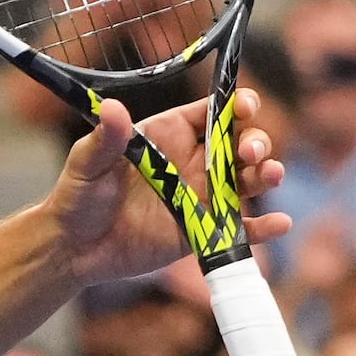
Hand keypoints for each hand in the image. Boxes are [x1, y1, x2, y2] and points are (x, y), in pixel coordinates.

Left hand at [48, 91, 283, 287]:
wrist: (74, 249)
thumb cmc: (78, 197)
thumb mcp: (87, 164)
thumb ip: (106, 138)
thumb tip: (112, 108)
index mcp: (171, 135)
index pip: (215, 112)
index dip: (237, 106)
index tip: (246, 107)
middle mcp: (194, 162)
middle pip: (239, 144)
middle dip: (255, 143)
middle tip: (250, 153)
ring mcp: (202, 197)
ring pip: (247, 180)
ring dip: (265, 175)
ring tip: (270, 175)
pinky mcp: (204, 232)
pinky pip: (240, 228)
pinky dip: (263, 227)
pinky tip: (280, 223)